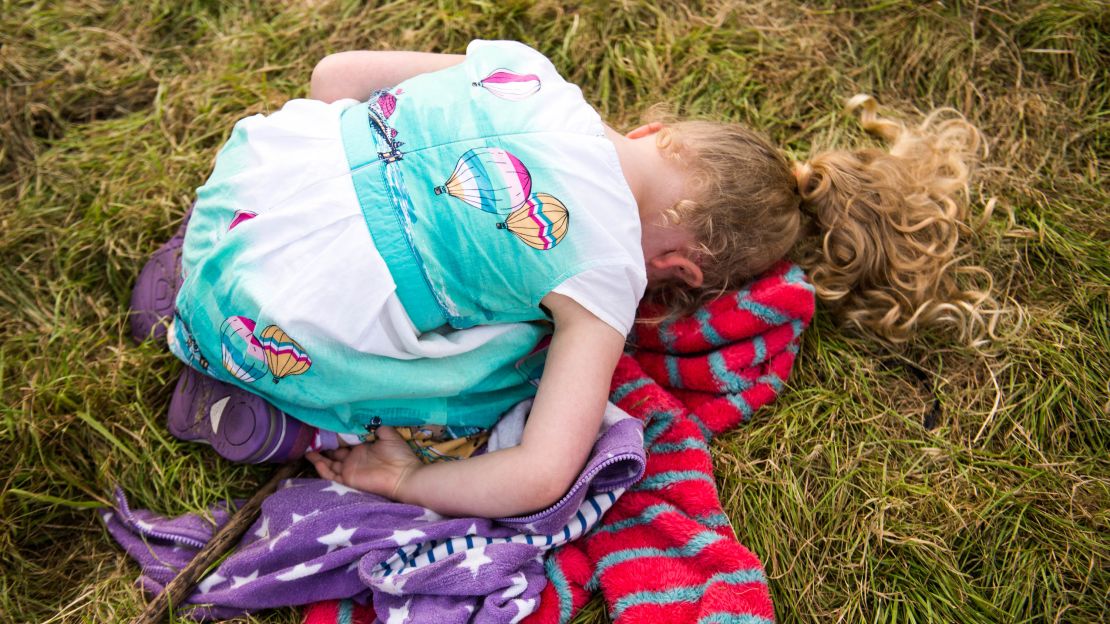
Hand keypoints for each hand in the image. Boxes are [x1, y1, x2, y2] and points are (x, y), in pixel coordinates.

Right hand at [306, 426, 421, 499]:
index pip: (344, 443)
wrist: (404, 476)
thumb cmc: (399, 456)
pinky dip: (322, 469)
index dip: (334, 437)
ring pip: (329, 464)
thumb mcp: (388, 435)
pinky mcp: (348, 479)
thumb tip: (366, 420)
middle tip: (309, 439)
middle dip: (323, 447)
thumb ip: (376, 427)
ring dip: (318, 458)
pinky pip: (331, 475)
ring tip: (305, 450)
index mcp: (362, 449)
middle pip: (333, 454)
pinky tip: (314, 461)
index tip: (323, 429)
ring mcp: (350, 470)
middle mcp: (354, 459)